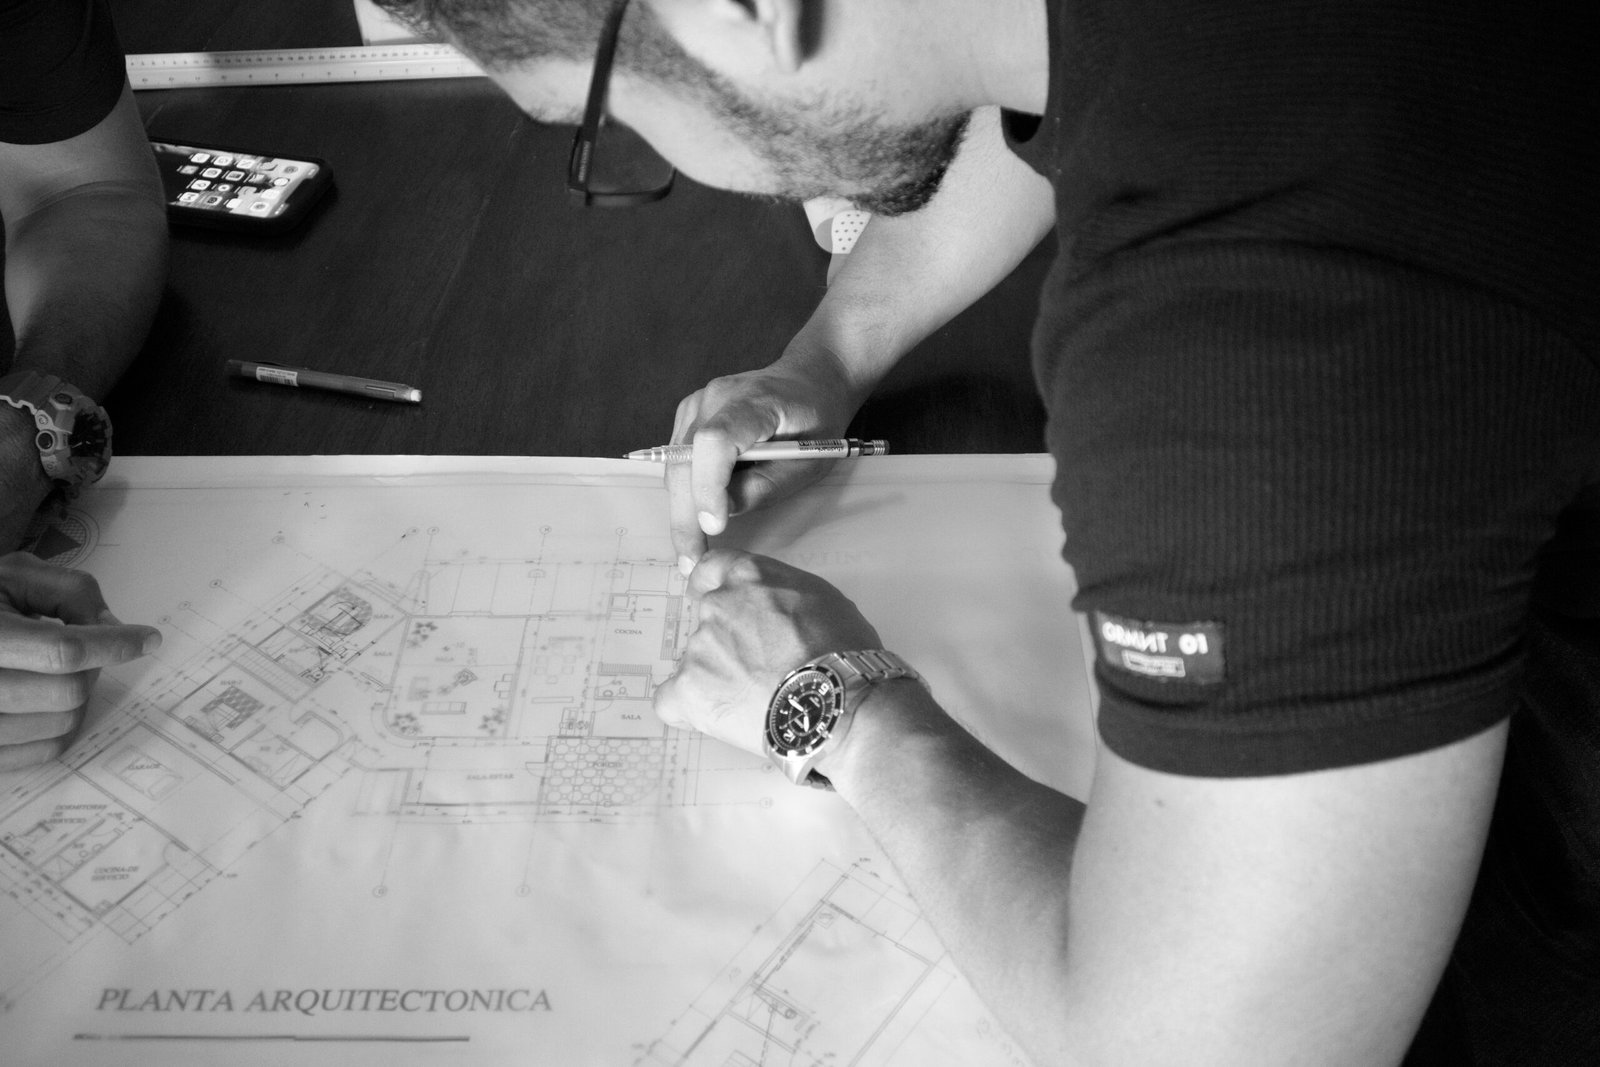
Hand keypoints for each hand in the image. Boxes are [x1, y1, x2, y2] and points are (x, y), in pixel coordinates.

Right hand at [0, 552, 161, 771]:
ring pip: (63, 724)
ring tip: (52, 672)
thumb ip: (69, 592)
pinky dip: (60, 725)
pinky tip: (44, 699)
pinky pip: (46, 751)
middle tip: (82, 649)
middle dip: (91, 668)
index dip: (114, 644)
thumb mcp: (14, 575)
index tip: (147, 638)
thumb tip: (112, 627)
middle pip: (69, 691)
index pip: (64, 650)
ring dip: (76, 697)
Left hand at [654, 550, 880, 755]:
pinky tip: (718, 716)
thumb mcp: (823, 598)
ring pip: (697, 660)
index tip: (714, 599)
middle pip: (707, 618)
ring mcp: (700, 648)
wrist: (836, 702)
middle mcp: (717, 605)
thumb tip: (777, 607)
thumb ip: (784, 593)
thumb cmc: (844, 653)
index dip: (711, 585)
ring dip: (718, 676)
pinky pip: (670, 700)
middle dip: (727, 640)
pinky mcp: (689, 690)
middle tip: (758, 666)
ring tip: (757, 699)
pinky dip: (688, 709)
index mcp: (749, 576)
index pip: (712, 568)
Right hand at [666, 342, 864, 568]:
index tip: (714, 526)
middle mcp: (715, 397)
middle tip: (692, 560)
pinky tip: (700, 516)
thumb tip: (726, 510)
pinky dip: (687, 491)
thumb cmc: (817, 418)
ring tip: (694, 548)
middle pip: (685, 460)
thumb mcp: (812, 459)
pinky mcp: (689, 417)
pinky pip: (679, 461)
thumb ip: (769, 485)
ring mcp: (697, 404)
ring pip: (676, 465)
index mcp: (753, 401)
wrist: (810, 378)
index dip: (709, 486)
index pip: (716, 441)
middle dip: (686, 516)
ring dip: (682, 508)